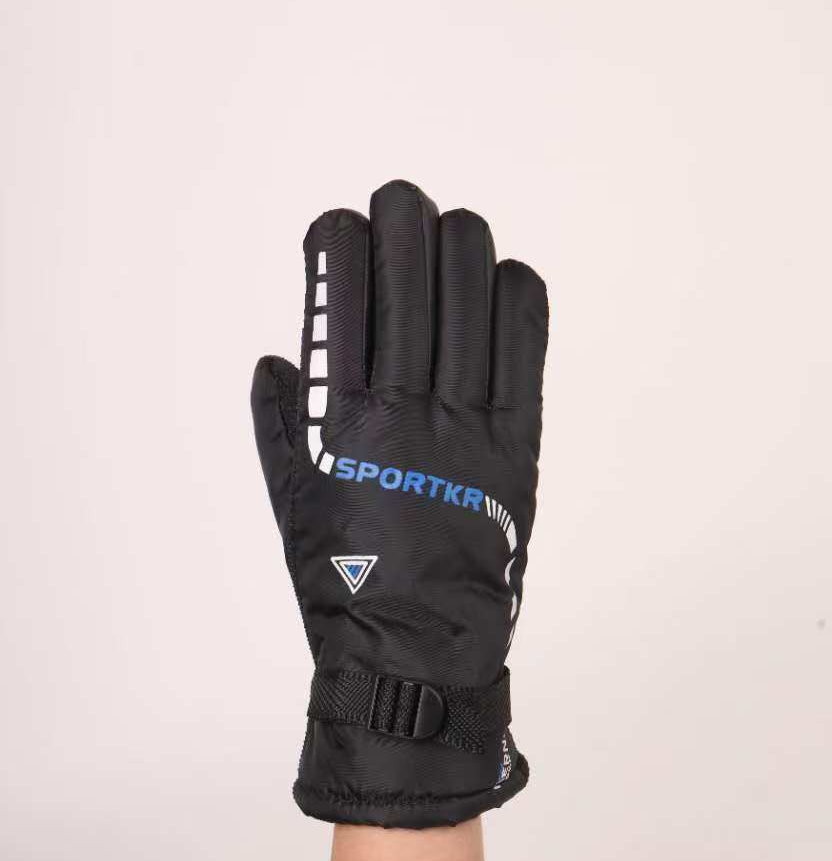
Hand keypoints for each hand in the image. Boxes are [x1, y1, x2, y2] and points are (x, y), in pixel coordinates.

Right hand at [252, 179, 546, 827]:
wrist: (416, 658)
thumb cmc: (346, 588)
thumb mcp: (290, 508)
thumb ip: (277, 429)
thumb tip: (275, 361)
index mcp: (343, 422)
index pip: (343, 301)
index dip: (341, 246)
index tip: (337, 226)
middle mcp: (407, 412)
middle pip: (413, 282)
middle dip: (402, 222)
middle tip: (399, 202)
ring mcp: (469, 427)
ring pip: (472, 301)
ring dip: (461, 247)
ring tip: (451, 227)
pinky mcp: (518, 450)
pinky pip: (527, 354)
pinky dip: (520, 303)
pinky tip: (508, 277)